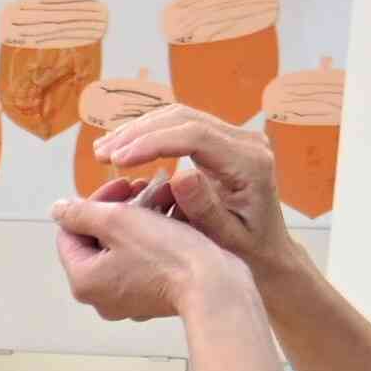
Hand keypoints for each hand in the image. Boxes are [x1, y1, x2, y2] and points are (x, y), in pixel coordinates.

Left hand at [48, 178, 240, 324]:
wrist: (214, 286)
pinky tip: (170, 217)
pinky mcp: (151, 296)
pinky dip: (151, 236)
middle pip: (96, 239)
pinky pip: (141, 260)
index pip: (70, 232)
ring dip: (137, 216)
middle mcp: (100, 296)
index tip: (121, 185)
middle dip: (118, 208)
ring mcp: (126, 299)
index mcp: (84, 281)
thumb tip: (58, 210)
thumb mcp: (117, 220)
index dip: (93, 202)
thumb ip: (80, 212)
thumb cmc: (167, 254)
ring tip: (160, 197)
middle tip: (141, 188)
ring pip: (121, 246)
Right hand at [79, 106, 295, 274]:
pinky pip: (181, 127)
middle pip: (184, 119)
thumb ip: (204, 209)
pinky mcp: (223, 141)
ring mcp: (235, 138)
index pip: (195, 136)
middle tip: (101, 154)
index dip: (152, 143)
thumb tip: (178, 175)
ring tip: (103, 151)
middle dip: (138, 133)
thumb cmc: (248, 254)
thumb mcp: (225, 240)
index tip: (117, 161)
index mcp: (249, 164)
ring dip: (138, 131)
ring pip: (179, 117)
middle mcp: (246, 142)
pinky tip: (123, 148)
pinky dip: (149, 136)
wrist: (269, 252)